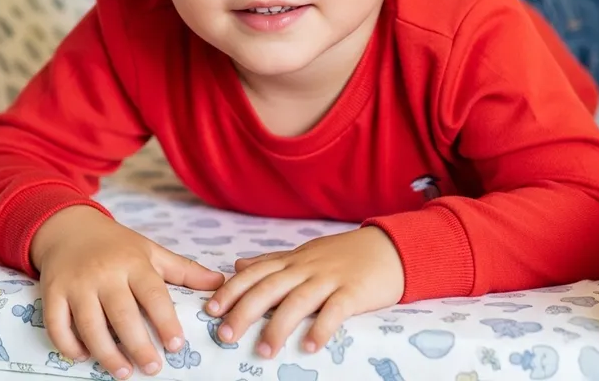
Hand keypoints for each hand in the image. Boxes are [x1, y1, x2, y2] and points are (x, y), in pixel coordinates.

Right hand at [32, 206, 223, 378]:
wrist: (70, 228)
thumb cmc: (117, 245)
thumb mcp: (151, 251)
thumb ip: (184, 269)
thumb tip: (219, 282)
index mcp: (133, 262)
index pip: (153, 294)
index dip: (165, 321)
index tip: (177, 345)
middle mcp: (105, 272)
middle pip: (122, 314)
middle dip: (138, 345)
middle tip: (153, 369)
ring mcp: (77, 283)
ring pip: (90, 325)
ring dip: (106, 353)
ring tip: (124, 372)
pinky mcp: (52, 293)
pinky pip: (57, 326)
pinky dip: (69, 346)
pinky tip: (84, 357)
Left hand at [204, 227, 403, 357]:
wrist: (388, 247)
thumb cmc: (343, 254)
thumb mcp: (304, 253)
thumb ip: (272, 262)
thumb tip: (238, 266)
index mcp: (293, 260)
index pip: (256, 273)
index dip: (232, 290)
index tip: (210, 308)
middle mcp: (306, 268)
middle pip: (270, 287)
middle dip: (244, 310)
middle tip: (224, 334)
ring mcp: (330, 278)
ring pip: (298, 300)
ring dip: (278, 326)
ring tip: (263, 351)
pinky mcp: (353, 291)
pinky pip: (335, 309)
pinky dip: (321, 327)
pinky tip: (310, 346)